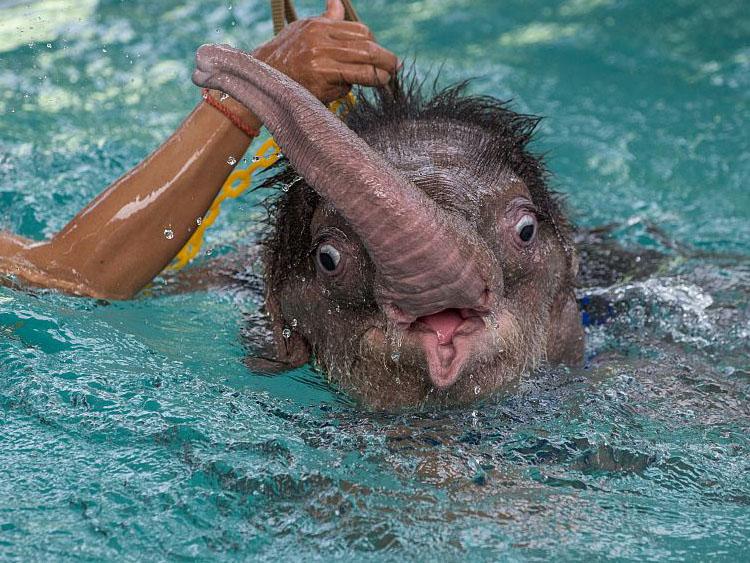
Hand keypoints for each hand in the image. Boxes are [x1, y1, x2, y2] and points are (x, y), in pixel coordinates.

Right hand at [252, 0, 398, 103]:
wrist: (261, 77)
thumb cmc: (286, 55)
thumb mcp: (304, 30)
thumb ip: (327, 19)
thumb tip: (337, 1)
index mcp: (319, 26)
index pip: (360, 32)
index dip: (374, 43)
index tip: (380, 54)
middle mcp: (320, 41)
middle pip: (366, 47)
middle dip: (384, 58)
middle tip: (394, 67)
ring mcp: (319, 61)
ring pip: (362, 66)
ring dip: (377, 75)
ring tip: (385, 79)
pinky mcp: (319, 81)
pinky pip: (347, 84)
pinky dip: (351, 87)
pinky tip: (349, 89)